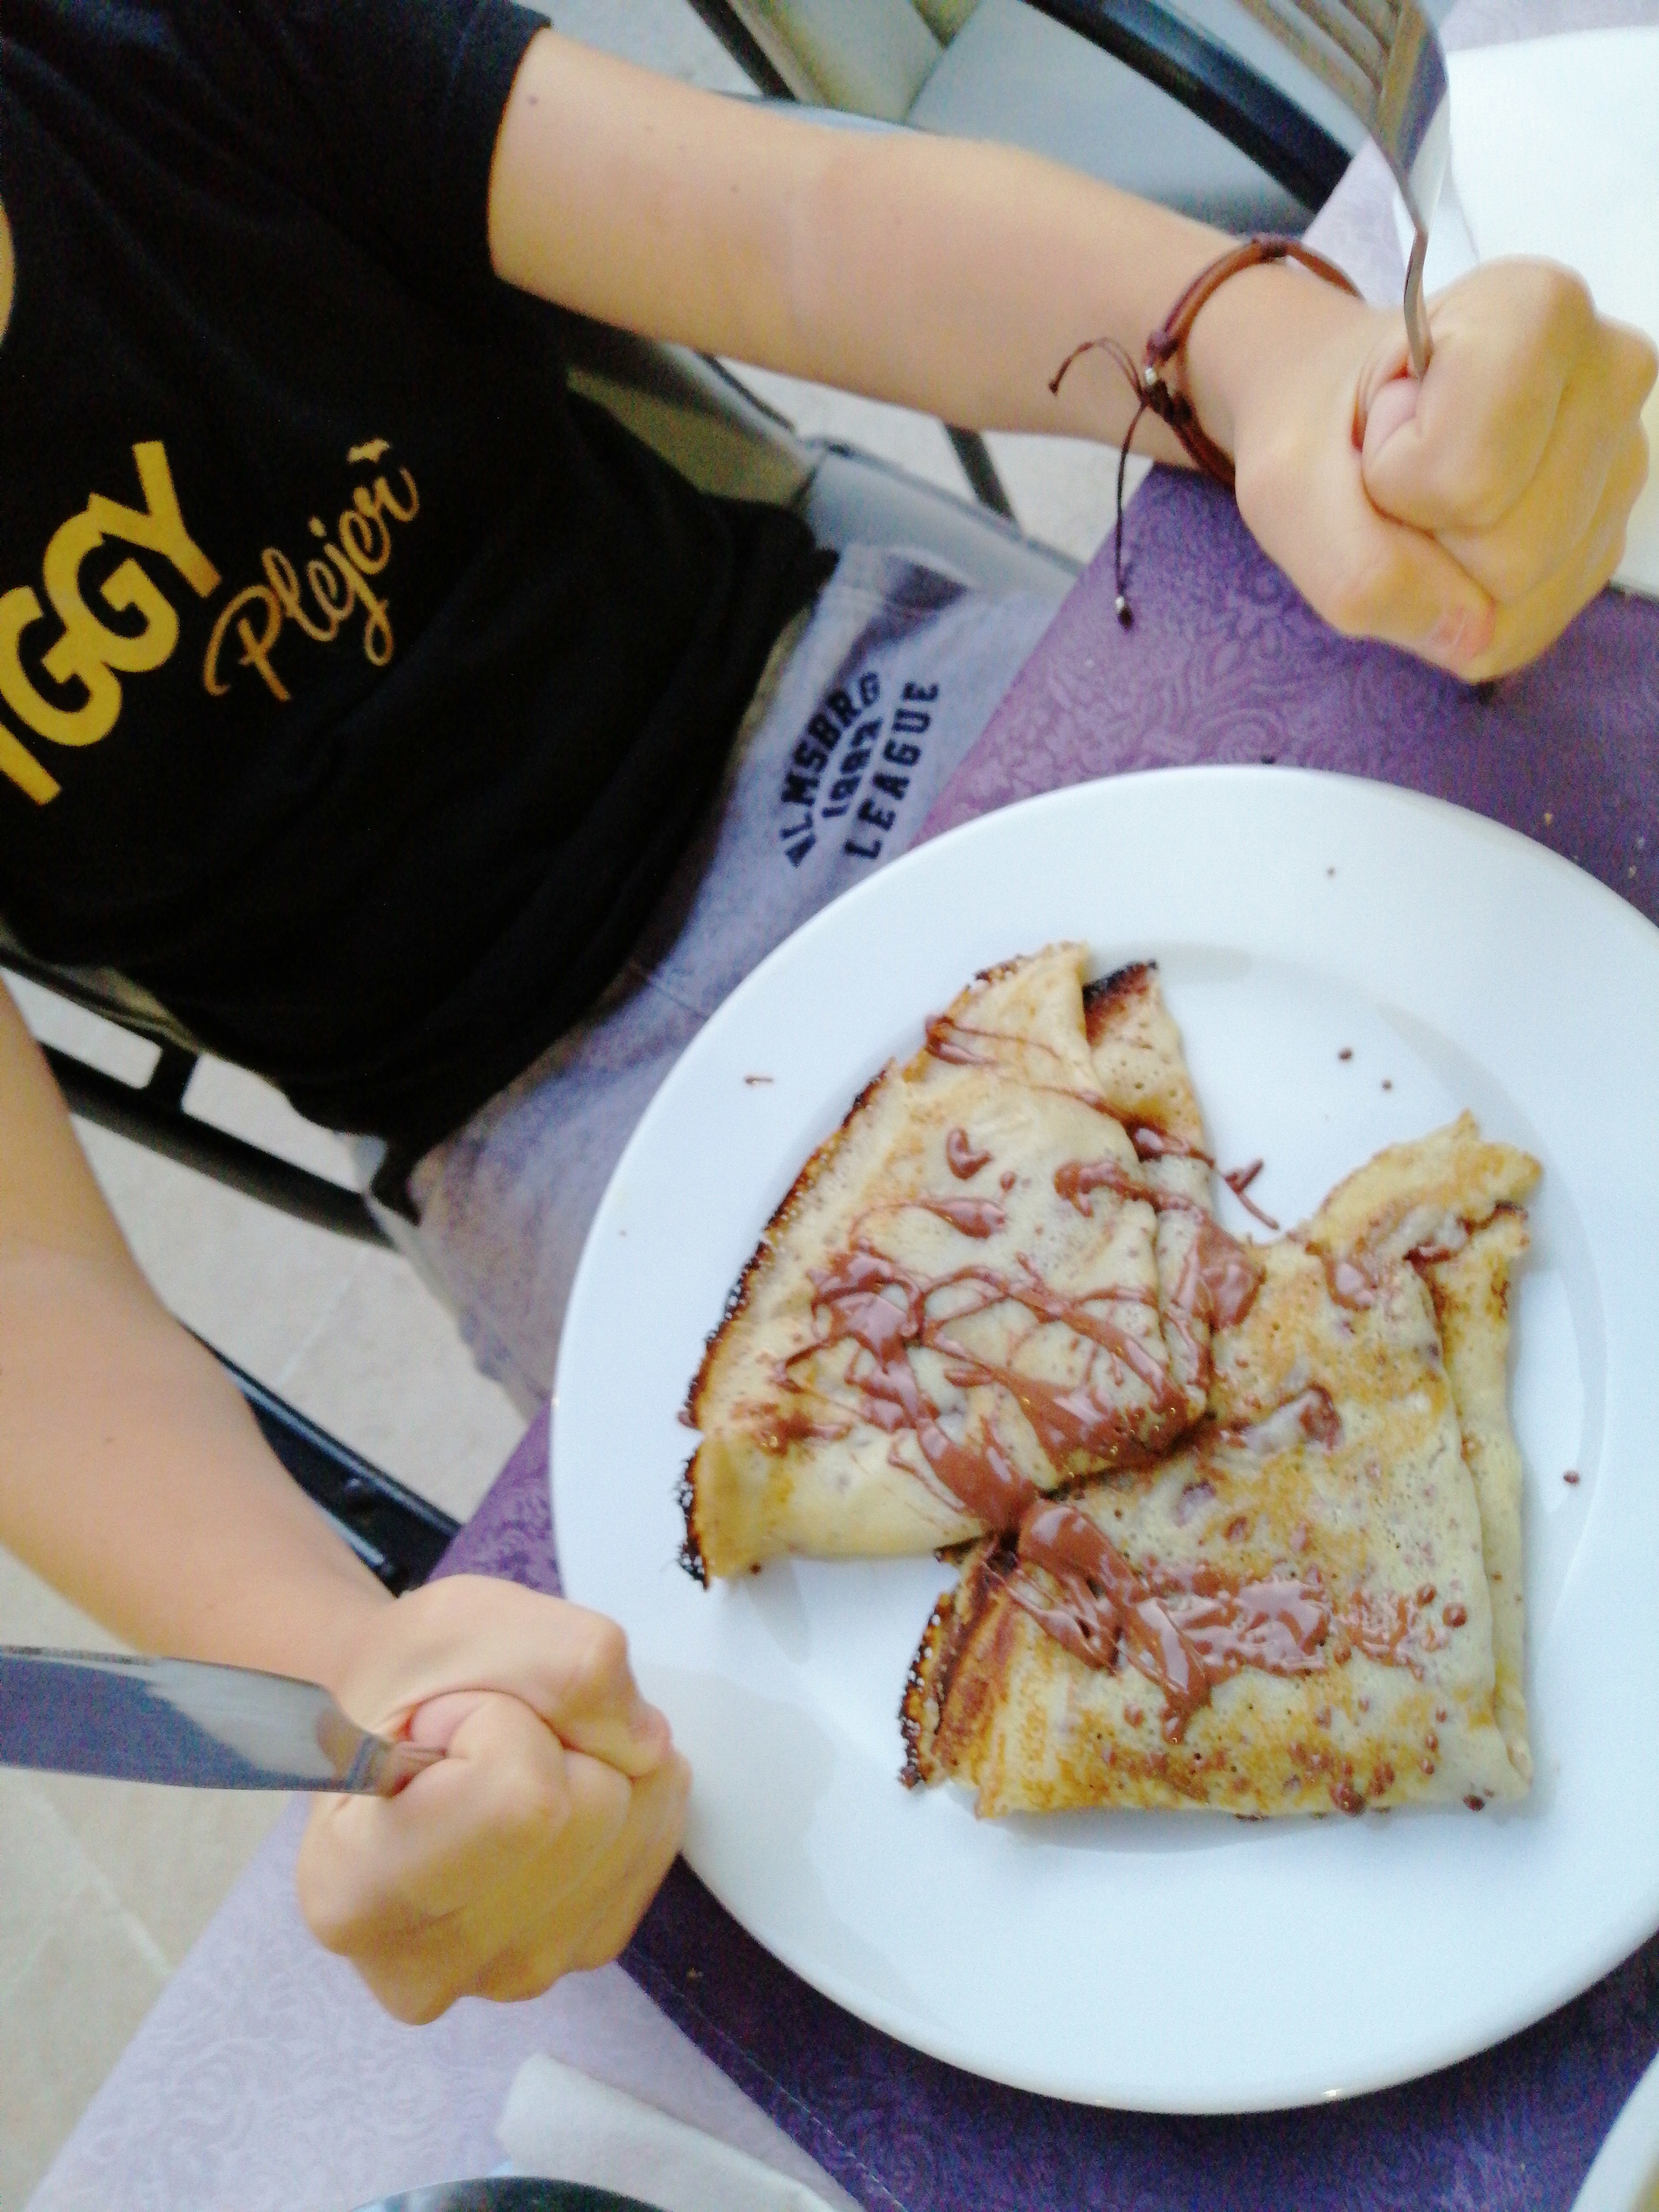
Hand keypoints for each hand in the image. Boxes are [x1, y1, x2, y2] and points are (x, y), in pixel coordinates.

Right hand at [295, 1575, 688, 2022]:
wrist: (387, 1720)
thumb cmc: (402, 1677)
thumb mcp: (454, 1621)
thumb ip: (562, 1659)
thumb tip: (645, 1741)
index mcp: (357, 1894)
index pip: (522, 1802)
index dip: (502, 1720)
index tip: (440, 1720)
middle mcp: (428, 1967)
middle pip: (595, 1810)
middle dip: (557, 1735)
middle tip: (477, 1736)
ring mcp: (511, 1973)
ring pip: (639, 1823)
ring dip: (596, 1757)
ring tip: (507, 1761)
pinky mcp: (581, 1949)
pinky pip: (659, 1838)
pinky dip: (625, 1785)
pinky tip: (550, 1790)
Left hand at [1212, 258, 1655, 679]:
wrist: (1340, 416)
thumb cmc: (1317, 432)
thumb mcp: (1287, 487)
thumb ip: (1359, 569)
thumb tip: (1471, 636)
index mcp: (1536, 310)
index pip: (1465, 479)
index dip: (1391, 480)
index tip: (1381, 429)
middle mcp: (1611, 372)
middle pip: (1509, 550)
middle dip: (1423, 533)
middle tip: (1402, 471)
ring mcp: (1622, 459)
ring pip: (1525, 595)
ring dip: (1444, 571)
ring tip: (1429, 495)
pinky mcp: (1609, 534)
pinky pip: (1528, 624)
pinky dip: (1468, 605)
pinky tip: (1458, 532)